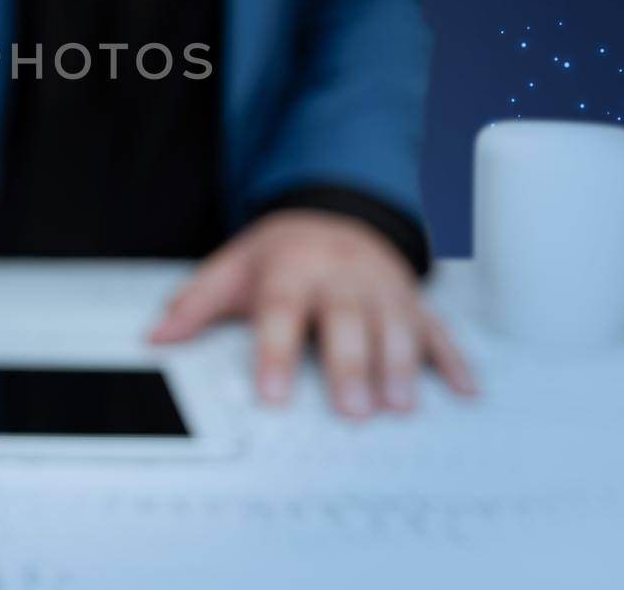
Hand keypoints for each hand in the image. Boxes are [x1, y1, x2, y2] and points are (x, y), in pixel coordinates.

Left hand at [150, 210, 473, 417]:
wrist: (335, 212)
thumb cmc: (281, 253)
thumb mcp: (232, 268)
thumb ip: (196, 304)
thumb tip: (157, 335)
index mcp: (293, 270)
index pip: (283, 311)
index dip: (276, 353)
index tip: (272, 395)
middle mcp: (342, 278)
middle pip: (347, 322)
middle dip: (351, 366)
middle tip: (352, 410)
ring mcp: (383, 290)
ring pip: (397, 326)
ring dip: (401, 366)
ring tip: (400, 406)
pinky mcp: (413, 302)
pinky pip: (438, 329)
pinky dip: (454, 361)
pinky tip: (466, 391)